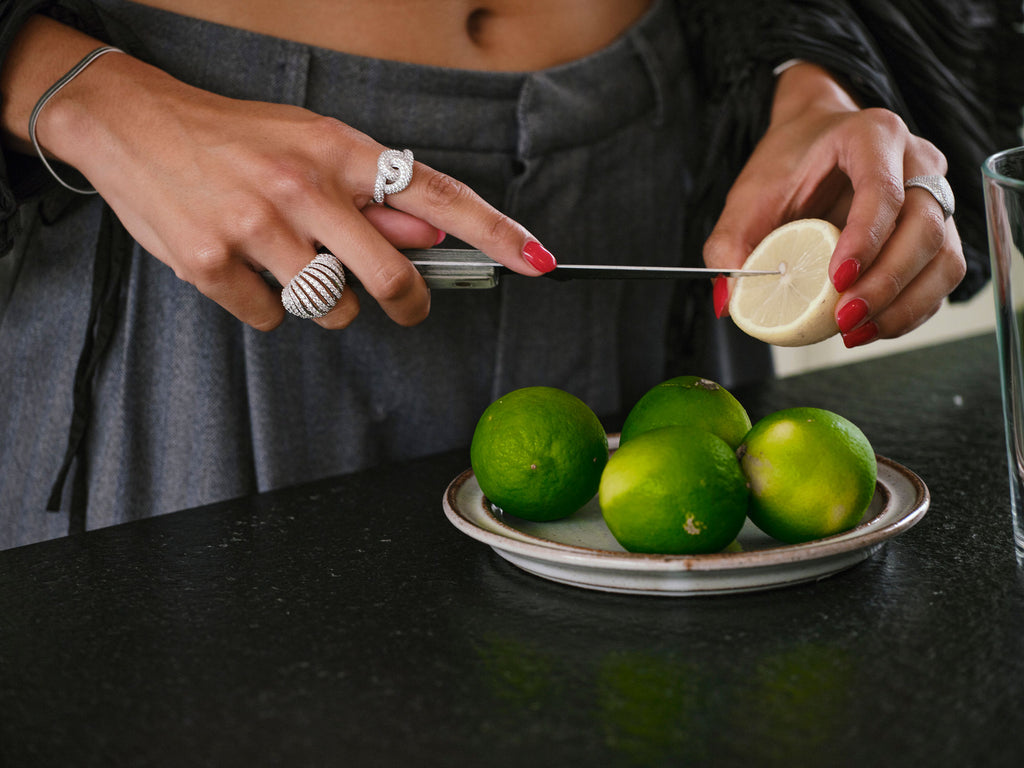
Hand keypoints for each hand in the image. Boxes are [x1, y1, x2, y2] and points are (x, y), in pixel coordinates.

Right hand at [36, 48, 554, 330]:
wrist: (131, 123)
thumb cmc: (235, 138)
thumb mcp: (311, 147)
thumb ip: (370, 195)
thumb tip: (430, 236)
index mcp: (338, 150)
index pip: (437, 195)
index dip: (495, 232)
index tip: (538, 260)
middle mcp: (302, 184)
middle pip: (389, 279)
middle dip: (406, 305)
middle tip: (403, 307)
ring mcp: (255, 225)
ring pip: (328, 307)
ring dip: (323, 301)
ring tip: (290, 262)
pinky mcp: (211, 261)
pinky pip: (269, 319)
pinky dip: (266, 306)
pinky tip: (246, 268)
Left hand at [703, 63, 966, 347]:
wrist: (812, 140)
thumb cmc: (786, 164)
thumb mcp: (747, 197)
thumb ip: (729, 246)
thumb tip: (729, 302)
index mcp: (871, 137)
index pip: (884, 190)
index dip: (867, 239)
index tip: (837, 279)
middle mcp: (916, 162)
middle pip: (924, 228)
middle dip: (886, 283)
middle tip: (844, 318)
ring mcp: (934, 195)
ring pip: (944, 256)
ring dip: (905, 304)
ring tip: (856, 331)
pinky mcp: (937, 229)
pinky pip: (940, 275)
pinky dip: (911, 309)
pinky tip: (873, 326)